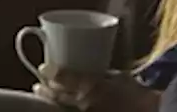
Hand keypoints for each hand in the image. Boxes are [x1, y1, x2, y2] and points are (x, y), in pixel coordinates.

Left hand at [32, 63, 157, 111]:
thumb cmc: (138, 95)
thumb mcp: (119, 77)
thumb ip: (101, 75)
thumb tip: (88, 72)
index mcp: (91, 87)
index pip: (62, 77)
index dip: (49, 72)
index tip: (42, 68)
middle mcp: (85, 103)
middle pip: (57, 96)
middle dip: (45, 90)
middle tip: (38, 85)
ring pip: (61, 109)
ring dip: (52, 103)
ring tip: (45, 97)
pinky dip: (65, 109)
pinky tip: (63, 107)